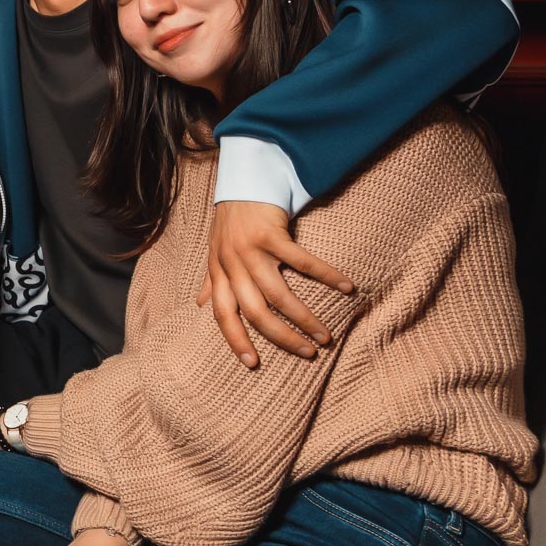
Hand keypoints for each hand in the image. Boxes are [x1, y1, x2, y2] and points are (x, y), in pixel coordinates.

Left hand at [199, 200, 354, 367]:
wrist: (242, 181)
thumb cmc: (231, 223)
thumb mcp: (215, 253)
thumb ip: (211, 281)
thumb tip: (199, 304)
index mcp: (219, 273)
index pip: (223, 315)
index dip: (235, 340)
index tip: (252, 364)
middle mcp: (232, 265)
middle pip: (256, 312)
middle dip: (281, 337)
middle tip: (307, 353)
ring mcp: (251, 250)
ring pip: (279, 294)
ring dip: (304, 318)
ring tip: (325, 336)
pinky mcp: (272, 234)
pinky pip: (302, 261)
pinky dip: (326, 276)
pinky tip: (346, 289)